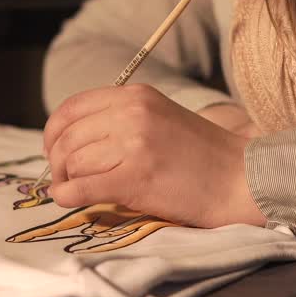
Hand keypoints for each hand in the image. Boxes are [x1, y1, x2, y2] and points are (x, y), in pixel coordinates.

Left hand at [42, 84, 266, 228]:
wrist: (241, 179)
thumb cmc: (203, 156)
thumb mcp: (160, 118)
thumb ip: (121, 120)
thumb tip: (73, 139)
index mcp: (136, 95)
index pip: (72, 107)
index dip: (54, 131)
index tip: (54, 151)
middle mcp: (132, 113)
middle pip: (67, 135)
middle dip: (56, 160)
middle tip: (63, 178)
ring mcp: (134, 144)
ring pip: (72, 161)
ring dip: (64, 180)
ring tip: (73, 190)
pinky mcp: (136, 177)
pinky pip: (82, 187)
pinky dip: (67, 196)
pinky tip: (69, 200)